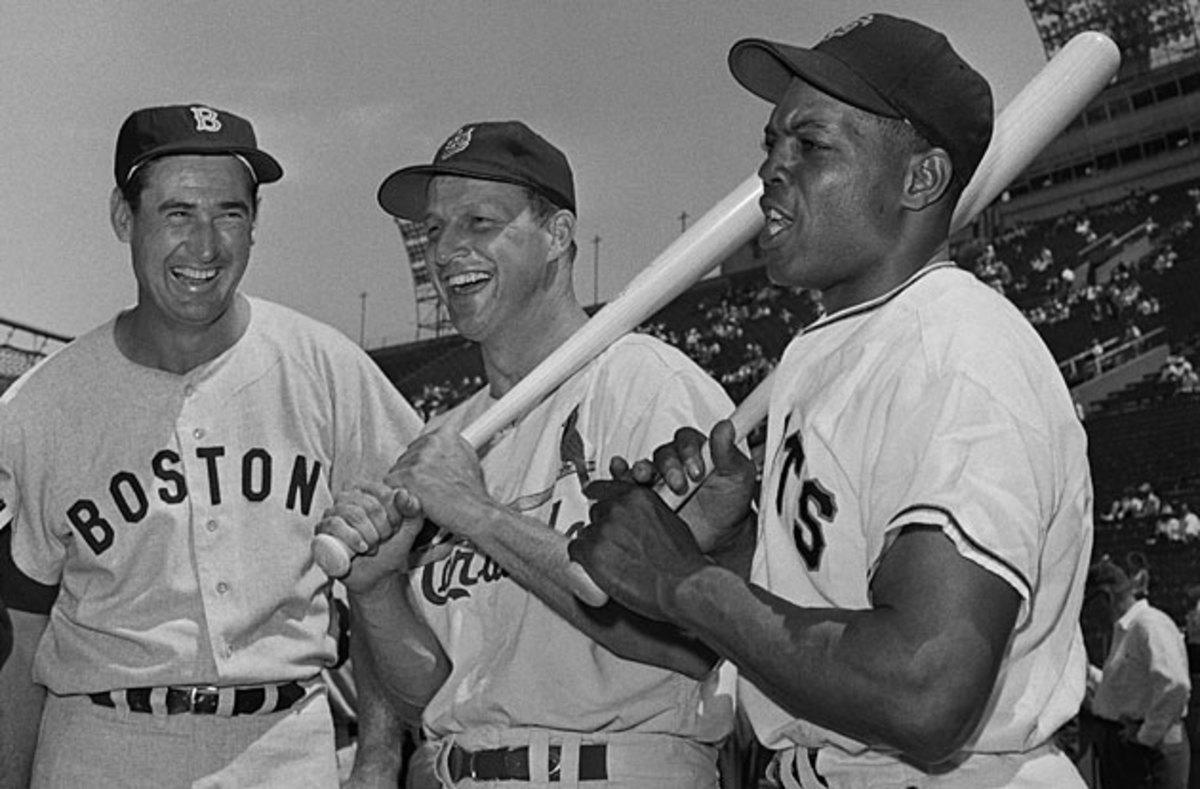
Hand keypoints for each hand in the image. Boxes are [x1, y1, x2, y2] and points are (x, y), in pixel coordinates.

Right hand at [315, 481, 425, 592]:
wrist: (376, 576)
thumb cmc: (391, 550)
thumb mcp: (410, 529)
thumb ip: (414, 510)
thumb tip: (403, 494)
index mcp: (370, 491)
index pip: (384, 492)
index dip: (394, 514)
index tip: (395, 529)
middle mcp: (350, 497)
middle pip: (369, 504)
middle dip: (382, 528)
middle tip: (384, 540)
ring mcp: (334, 511)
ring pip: (353, 513)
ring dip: (369, 535)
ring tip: (373, 547)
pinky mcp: (323, 528)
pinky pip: (334, 524)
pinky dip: (351, 536)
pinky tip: (361, 547)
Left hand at [383, 427, 490, 539]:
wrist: (473, 511)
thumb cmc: (472, 491)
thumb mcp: (468, 457)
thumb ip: (453, 444)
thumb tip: (445, 437)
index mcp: (445, 435)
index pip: (419, 442)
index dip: (421, 459)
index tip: (427, 470)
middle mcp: (431, 442)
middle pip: (406, 455)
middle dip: (412, 471)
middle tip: (428, 485)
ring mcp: (420, 458)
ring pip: (397, 468)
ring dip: (405, 482)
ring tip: (424, 492)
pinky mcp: (409, 476)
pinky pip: (391, 482)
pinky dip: (399, 492)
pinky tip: (414, 498)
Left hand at [569, 481, 708, 621]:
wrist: (682, 586)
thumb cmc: (682, 562)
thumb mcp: (671, 523)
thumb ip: (647, 515)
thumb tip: (637, 521)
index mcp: (638, 497)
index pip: (604, 488)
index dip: (597, 496)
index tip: (591, 498)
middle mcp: (618, 508)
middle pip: (595, 513)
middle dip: (602, 529)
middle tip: (615, 548)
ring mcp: (603, 529)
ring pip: (585, 533)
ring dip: (593, 547)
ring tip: (613, 563)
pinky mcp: (592, 552)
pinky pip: (574, 551)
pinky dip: (582, 561)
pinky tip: (597, 569)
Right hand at [609, 420, 754, 551]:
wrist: (721, 538)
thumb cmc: (730, 505)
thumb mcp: (738, 477)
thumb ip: (729, 453)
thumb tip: (726, 427)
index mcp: (698, 452)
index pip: (685, 439)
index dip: (688, 451)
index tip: (697, 469)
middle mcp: (676, 463)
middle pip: (662, 453)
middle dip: (669, 467)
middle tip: (680, 485)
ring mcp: (659, 480)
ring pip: (644, 467)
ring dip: (642, 470)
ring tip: (645, 478)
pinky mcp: (646, 497)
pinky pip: (628, 482)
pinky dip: (621, 475)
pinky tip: (621, 473)